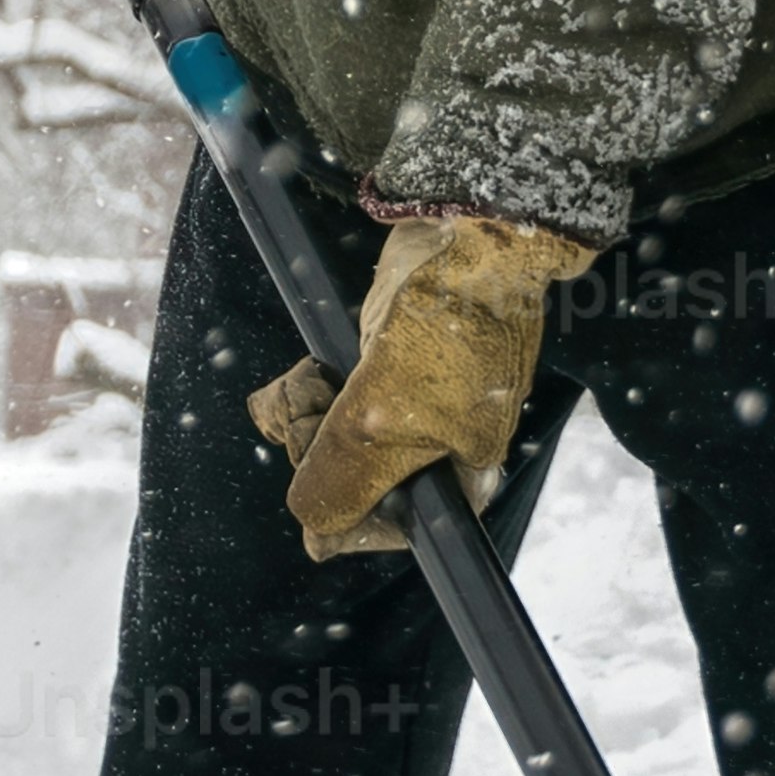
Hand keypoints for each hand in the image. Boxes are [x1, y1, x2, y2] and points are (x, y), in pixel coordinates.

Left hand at [253, 207, 597, 560]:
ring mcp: (414, 403)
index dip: (350, 512)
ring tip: (311, 379)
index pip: (397, 529)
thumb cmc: (445, 329)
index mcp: (463, 475)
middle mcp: (441, 447)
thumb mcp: (381, 421)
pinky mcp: (388, 366)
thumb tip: (317, 537)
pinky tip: (311, 370)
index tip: (324, 472)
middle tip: (313, 410)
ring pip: (339, 438)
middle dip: (319, 447)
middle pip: (359, 481)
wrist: (467, 238)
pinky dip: (313, 386)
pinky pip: (337, 398)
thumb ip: (344, 482)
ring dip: (306, 412)